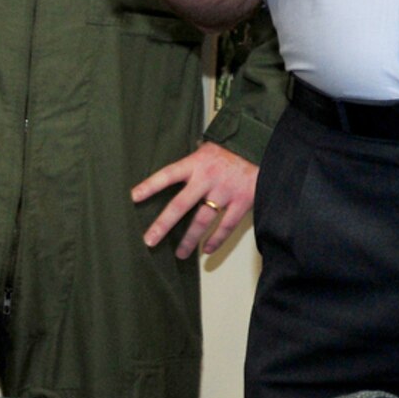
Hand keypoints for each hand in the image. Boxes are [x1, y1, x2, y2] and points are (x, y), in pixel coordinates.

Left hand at [131, 142, 258, 258]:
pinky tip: (208, 249)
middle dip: (163, 225)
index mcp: (197, 162)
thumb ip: (196, 161)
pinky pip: (227, 225)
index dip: (150, 186)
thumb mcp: (211, 147)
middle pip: (180, 205)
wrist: (265, 143)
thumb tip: (181, 172)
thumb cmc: (236, 145)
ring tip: (180, 254)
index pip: (168, 175)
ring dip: (190, 239)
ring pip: (203, 220)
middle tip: (150, 240)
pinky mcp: (243, 200)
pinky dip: (217, 239)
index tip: (133, 197)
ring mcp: (226, 191)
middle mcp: (208, 178)